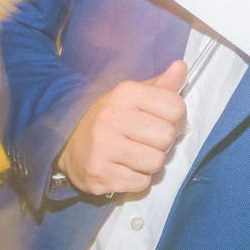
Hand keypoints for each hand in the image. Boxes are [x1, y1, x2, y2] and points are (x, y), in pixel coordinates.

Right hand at [56, 60, 188, 195]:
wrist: (68, 146)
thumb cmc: (109, 120)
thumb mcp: (133, 97)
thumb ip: (161, 85)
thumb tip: (181, 66)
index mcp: (125, 93)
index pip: (175, 108)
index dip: (177, 119)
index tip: (164, 122)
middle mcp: (112, 117)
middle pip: (166, 137)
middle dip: (162, 143)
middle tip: (146, 141)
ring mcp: (104, 147)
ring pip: (156, 162)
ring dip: (150, 163)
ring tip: (134, 154)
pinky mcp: (100, 174)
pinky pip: (142, 183)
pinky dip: (138, 179)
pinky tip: (123, 167)